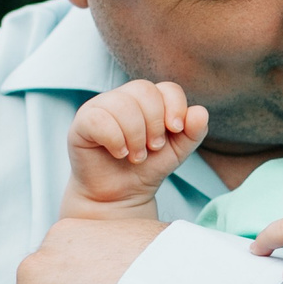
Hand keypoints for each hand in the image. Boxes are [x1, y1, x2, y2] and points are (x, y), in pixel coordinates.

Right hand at [67, 81, 208, 215]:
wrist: (120, 195)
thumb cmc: (147, 168)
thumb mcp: (177, 151)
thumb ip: (193, 132)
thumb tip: (200, 112)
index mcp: (149, 100)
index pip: (167, 87)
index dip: (175, 106)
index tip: (176, 130)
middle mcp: (124, 98)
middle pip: (144, 89)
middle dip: (155, 122)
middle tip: (153, 148)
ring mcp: (101, 107)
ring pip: (122, 104)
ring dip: (136, 135)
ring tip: (136, 156)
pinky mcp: (82, 123)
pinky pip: (99, 119)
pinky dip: (115, 139)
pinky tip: (119, 153)